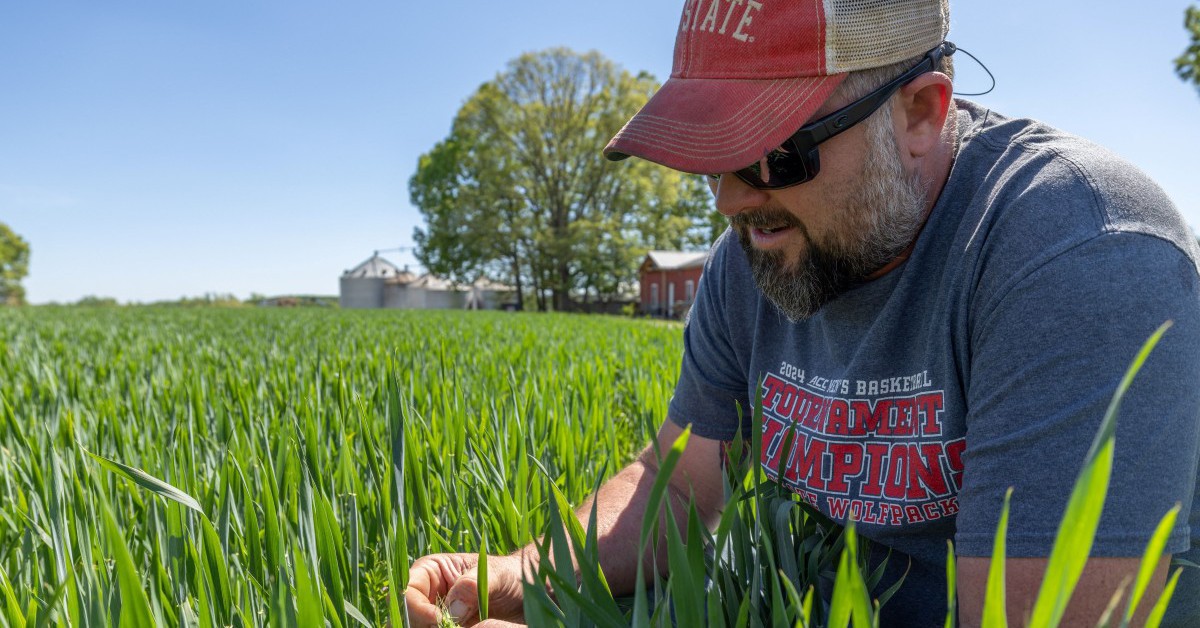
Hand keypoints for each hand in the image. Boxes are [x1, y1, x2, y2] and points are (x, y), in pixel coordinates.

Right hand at [404, 553, 527, 626]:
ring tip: (465, 626)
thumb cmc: (511, 575)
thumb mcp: (497, 575)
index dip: (418, 609)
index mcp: (432, 570)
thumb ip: (473, 585)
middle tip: (453, 627)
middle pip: (411, 615)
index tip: (440, 621)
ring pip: (421, 627)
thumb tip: (452, 608)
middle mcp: (429, 593)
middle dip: (426, 625)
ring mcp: (436, 614)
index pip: (410, 590)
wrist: (525, 593)